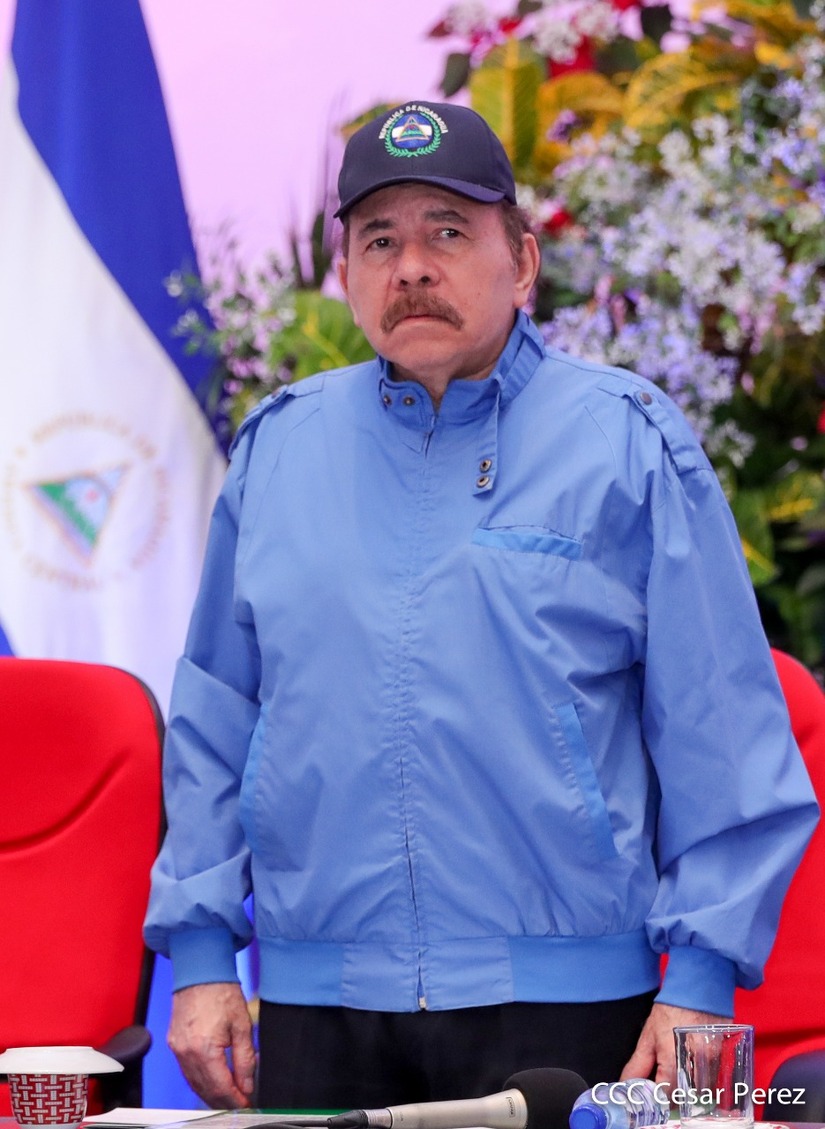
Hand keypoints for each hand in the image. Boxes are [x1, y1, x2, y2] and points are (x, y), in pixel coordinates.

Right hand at [168, 982, 255, 1107]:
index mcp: (204, 1048)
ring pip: (194, 1083)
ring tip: (229, 1095)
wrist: (201, 971)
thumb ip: (245, 1060)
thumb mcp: (242, 1026)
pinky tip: (212, 1081)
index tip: (246, 1103)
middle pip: (205, 1089)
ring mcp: (177, 1048)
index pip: (220, 1087)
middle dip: (224, 1099)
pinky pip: (186, 1070)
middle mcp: (186, 1052)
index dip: (235, 1099)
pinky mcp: (173, 1043)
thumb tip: (246, 1085)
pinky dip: (200, 1080)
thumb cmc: (222, 992)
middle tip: (240, 1102)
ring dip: (211, 1093)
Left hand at [620, 1003, 730, 1092]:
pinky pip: (711, 1080)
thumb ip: (638, 1065)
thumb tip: (627, 1085)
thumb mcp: (648, 1036)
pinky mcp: (724, 1059)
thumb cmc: (671, 1009)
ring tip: (676, 1074)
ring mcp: (713, 1063)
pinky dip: (700, 1080)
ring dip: (687, 1090)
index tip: (649, 1094)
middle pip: (683, 1098)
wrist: (698, 988)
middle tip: (661, 1084)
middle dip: (671, 1096)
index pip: (665, 1098)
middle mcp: (696, 1066)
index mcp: (673, 1060)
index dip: (655, 1099)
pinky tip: (691, 1068)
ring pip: (699, 1092)